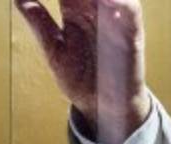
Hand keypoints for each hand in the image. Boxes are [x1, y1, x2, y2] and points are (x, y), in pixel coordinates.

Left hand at [15, 0, 152, 143]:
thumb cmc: (81, 77)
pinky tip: (106, 0)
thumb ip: (39, 21)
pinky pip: (130, 10)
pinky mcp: (131, 33)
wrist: (101, 106)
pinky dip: (120, 1)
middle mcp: (95, 7)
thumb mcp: (53, 49)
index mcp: (75, 8)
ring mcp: (114, 17)